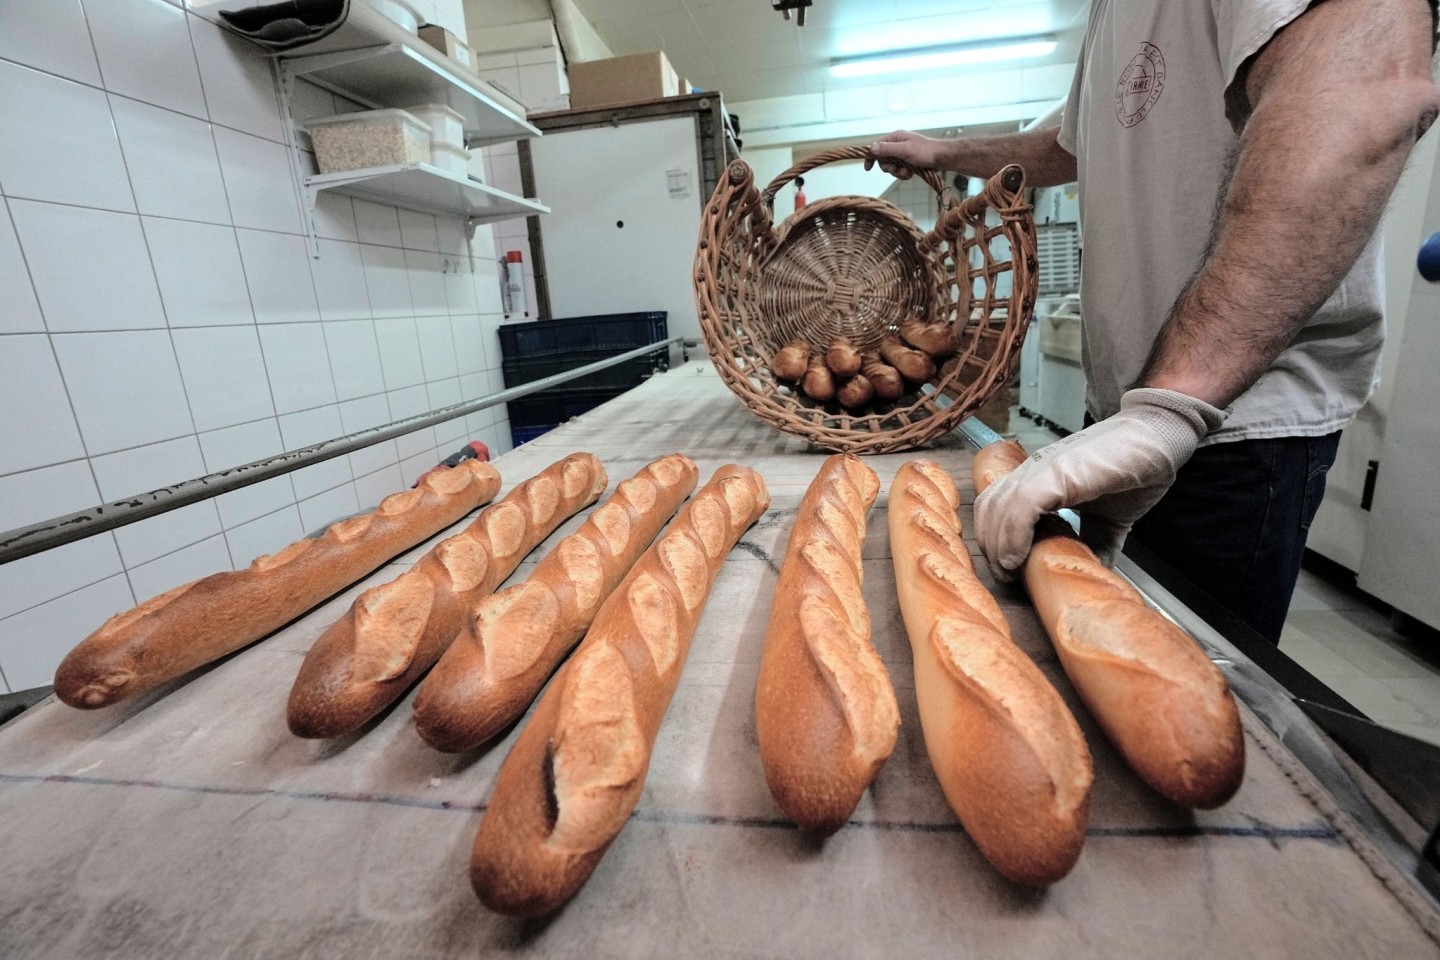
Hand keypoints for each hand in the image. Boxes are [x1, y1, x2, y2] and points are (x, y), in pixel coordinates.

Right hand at [865, 130, 946, 177]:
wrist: (941, 158)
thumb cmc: (925, 151)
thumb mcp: (904, 150)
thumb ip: (887, 149)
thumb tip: (872, 148)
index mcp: (895, 138)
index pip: (877, 146)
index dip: (871, 157)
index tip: (868, 168)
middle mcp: (898, 144)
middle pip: (884, 159)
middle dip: (889, 167)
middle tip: (897, 170)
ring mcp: (903, 153)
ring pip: (892, 167)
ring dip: (898, 172)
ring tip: (907, 172)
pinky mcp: (908, 162)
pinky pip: (899, 170)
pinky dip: (904, 174)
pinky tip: (911, 174)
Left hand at [974, 388, 1225, 578]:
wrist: (1159, 437)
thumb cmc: (1134, 470)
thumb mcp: (1108, 520)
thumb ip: (1095, 545)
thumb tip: (1095, 576)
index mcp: (1038, 479)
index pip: (995, 508)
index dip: (993, 539)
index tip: (1008, 569)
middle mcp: (1032, 471)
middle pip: (988, 510)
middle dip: (990, 546)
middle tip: (1007, 576)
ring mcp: (1042, 469)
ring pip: (997, 508)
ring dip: (997, 546)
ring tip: (1011, 571)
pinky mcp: (1057, 472)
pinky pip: (1020, 506)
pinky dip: (1012, 535)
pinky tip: (1018, 558)